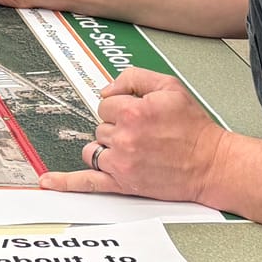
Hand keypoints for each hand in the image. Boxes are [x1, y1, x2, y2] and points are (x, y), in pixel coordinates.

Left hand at [40, 67, 226, 202]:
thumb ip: (133, 77)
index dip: (122, 106)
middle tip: (145, 133)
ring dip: (108, 147)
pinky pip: (87, 182)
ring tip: (134, 149)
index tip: (139, 113)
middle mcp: (125, 138)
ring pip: (94, 149)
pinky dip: (66, 183)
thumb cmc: (194, 129)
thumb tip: (108, 89)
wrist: (212, 163)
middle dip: (118, 127)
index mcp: (134, 112)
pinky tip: (49, 182)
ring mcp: (122, 163)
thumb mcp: (169, 86)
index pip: (105, 103)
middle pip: (100, 126)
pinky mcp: (123, 183)